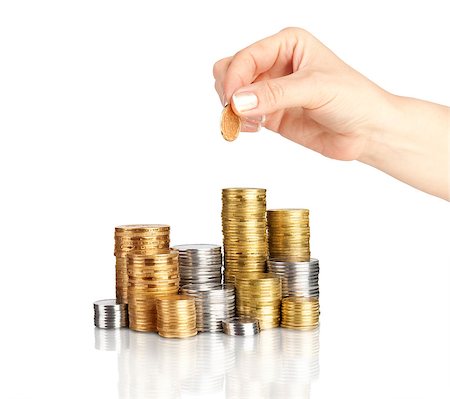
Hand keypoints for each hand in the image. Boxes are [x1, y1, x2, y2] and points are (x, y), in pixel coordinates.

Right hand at [213, 27, 389, 160]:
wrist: (366, 131)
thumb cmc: (352, 98)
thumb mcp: (315, 88)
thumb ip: (275, 94)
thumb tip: (238, 101)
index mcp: (287, 45)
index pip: (247, 56)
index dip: (235, 77)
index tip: (233, 100)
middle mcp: (275, 65)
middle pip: (232, 70)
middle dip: (229, 90)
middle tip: (234, 109)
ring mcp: (271, 91)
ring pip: (233, 94)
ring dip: (232, 108)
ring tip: (248, 122)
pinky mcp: (270, 115)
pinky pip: (242, 116)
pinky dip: (239, 122)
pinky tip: (253, 128)